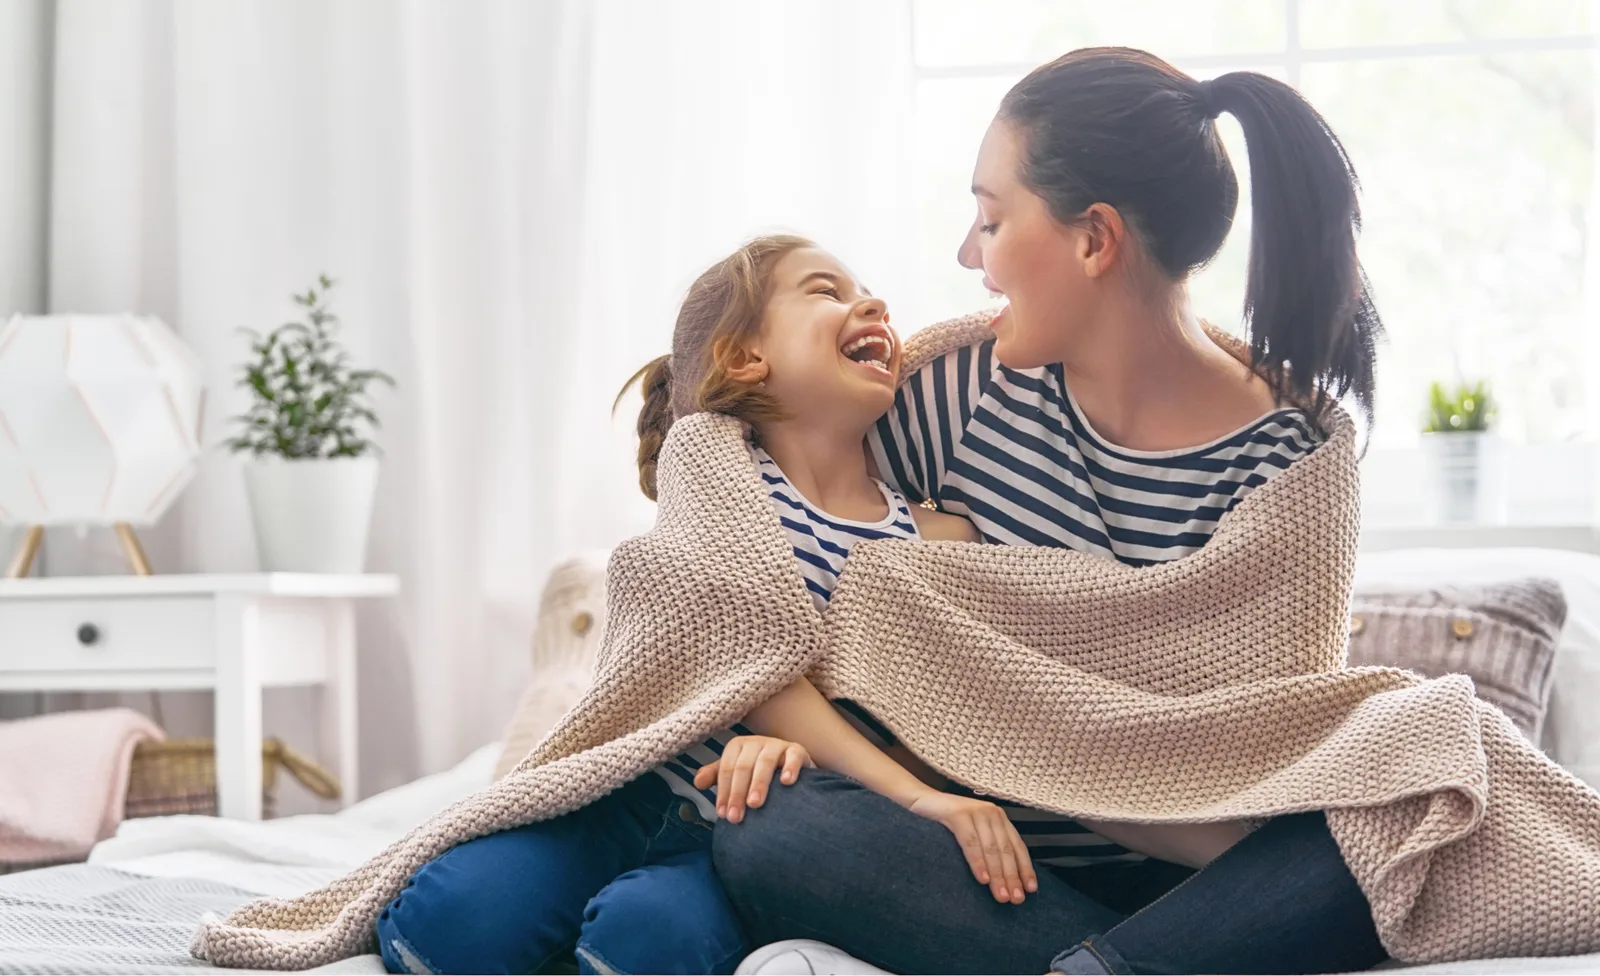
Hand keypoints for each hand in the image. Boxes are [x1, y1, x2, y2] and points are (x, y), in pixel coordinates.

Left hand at [693, 736, 812, 823]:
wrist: (790, 769)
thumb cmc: (757, 773)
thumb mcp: (735, 774)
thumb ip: (716, 776)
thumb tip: (698, 782)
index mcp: (738, 746)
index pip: (726, 768)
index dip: (723, 791)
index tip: (723, 814)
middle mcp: (756, 742)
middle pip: (743, 766)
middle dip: (737, 793)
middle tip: (736, 817)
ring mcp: (778, 745)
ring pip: (765, 762)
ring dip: (759, 783)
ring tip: (755, 804)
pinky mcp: (797, 751)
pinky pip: (794, 757)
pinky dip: (790, 768)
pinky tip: (786, 783)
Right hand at [908, 791, 1037, 903]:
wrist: (921, 801)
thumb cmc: (948, 823)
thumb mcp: (974, 834)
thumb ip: (989, 848)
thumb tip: (1005, 880)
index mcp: (999, 819)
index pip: (1017, 846)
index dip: (1025, 869)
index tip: (1030, 890)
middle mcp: (992, 813)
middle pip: (1006, 850)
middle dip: (1012, 877)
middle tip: (1015, 899)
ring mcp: (976, 812)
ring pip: (991, 848)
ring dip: (997, 875)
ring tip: (1001, 895)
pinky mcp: (958, 814)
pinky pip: (970, 842)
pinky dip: (978, 862)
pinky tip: (982, 879)